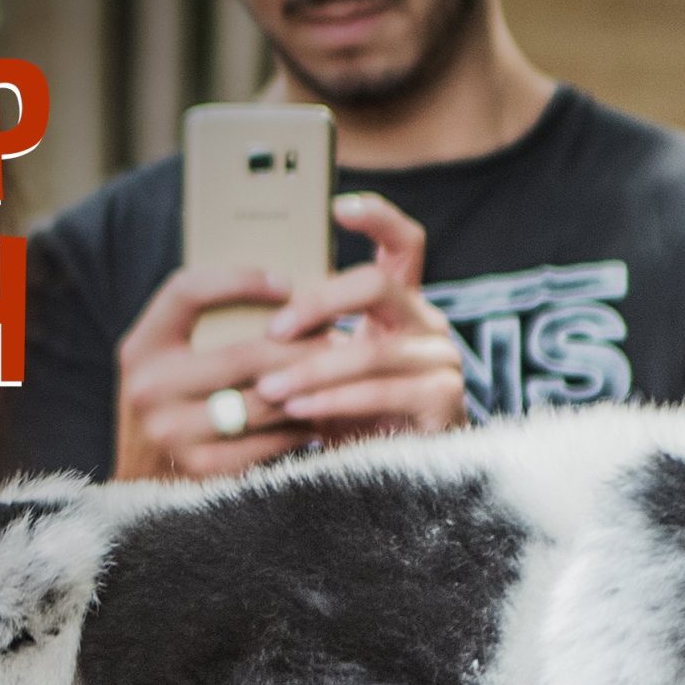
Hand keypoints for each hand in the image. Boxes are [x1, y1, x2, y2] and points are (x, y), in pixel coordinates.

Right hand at [114, 266, 324, 479]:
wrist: (137, 491)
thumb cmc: (166, 410)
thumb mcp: (162, 363)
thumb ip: (199, 329)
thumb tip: (283, 296)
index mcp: (140, 349)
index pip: (186, 293)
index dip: (237, 281)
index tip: (283, 285)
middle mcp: (150, 389)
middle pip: (243, 355)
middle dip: (299, 346)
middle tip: (335, 338)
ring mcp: (174, 433)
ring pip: (263, 401)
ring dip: (306, 389)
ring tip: (334, 376)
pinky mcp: (202, 470)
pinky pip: (267, 442)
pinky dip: (297, 429)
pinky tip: (314, 418)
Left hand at [254, 192, 466, 436]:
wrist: (391, 478)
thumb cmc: (348, 419)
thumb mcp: (321, 371)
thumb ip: (303, 339)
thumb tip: (240, 315)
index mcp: (401, 306)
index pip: (402, 244)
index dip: (377, 216)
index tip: (337, 206)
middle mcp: (427, 324)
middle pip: (377, 285)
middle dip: (318, 304)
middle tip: (272, 331)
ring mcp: (441, 360)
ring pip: (372, 349)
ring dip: (313, 368)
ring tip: (269, 387)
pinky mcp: (444, 401)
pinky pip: (382, 392)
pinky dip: (335, 401)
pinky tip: (300, 411)